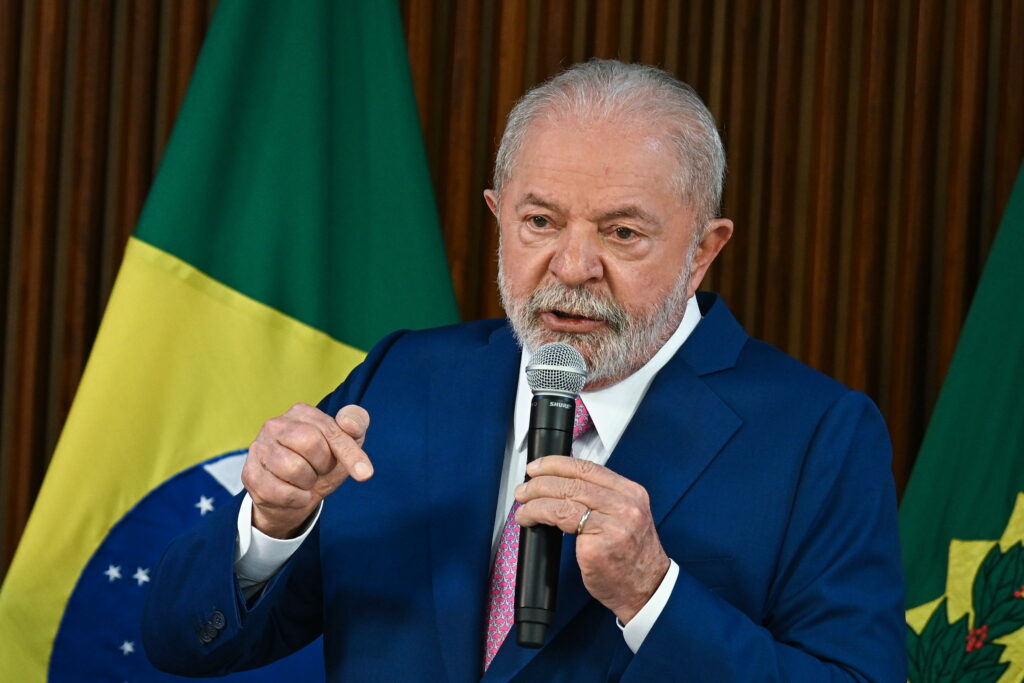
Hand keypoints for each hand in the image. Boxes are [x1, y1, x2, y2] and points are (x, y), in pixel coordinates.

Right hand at [241, 403, 371, 538]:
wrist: (295, 497)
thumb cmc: (322, 464)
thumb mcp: (345, 444)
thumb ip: (356, 424)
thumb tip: (350, 426)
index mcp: (300, 412)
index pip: (330, 430)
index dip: (350, 454)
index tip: (365, 474)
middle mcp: (274, 425)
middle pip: (311, 444)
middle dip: (324, 465)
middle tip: (319, 470)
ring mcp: (258, 448)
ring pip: (294, 468)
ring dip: (308, 482)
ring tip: (305, 480)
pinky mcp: (249, 474)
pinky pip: (280, 491)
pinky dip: (296, 498)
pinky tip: (295, 493)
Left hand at [514, 456, 669, 623]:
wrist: (646, 590)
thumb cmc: (631, 557)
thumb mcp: (625, 517)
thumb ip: (601, 499)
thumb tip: (561, 485)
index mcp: (631, 494)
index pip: (588, 468)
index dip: (557, 464)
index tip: (538, 467)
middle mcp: (625, 506)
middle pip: (574, 482)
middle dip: (541, 482)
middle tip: (524, 489)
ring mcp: (613, 525)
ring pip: (564, 500)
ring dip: (536, 500)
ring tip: (523, 506)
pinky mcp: (597, 547)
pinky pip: (562, 522)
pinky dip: (539, 516)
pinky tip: (530, 520)